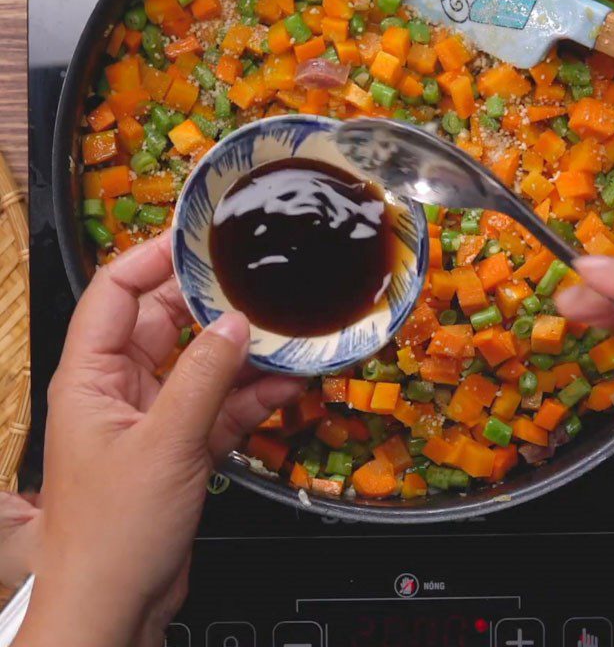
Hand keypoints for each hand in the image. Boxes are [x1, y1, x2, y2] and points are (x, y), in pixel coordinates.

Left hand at [15, 233, 305, 646]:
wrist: (116, 607)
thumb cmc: (114, 530)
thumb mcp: (164, 443)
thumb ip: (204, 377)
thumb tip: (238, 324)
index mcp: (93, 373)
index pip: (117, 290)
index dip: (155, 257)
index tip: (202, 237)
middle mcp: (122, 385)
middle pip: (168, 321)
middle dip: (214, 303)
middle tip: (262, 281)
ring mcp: (156, 414)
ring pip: (202, 363)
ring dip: (243, 353)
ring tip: (288, 334)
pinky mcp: (183, 443)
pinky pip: (221, 404)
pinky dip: (252, 395)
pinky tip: (288, 385)